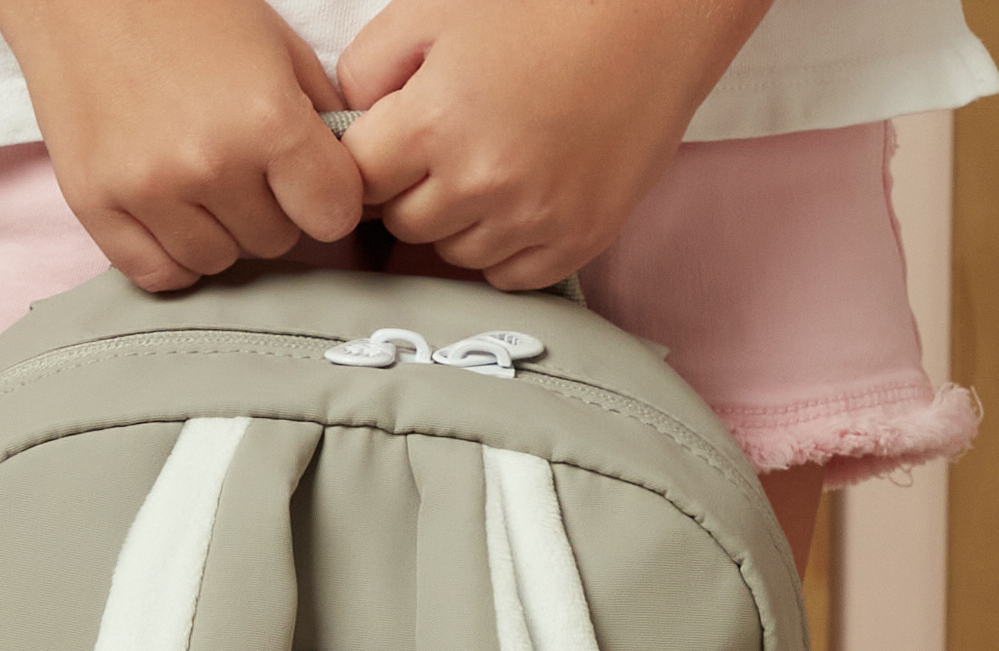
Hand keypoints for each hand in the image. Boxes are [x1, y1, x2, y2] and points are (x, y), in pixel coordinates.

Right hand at [0, 0, 363, 290]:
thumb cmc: (182, 4)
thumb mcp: (275, 44)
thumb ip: (319, 118)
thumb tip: (347, 184)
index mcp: (266, 118)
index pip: (332, 216)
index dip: (326, 197)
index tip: (308, 178)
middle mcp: (210, 164)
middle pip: (274, 243)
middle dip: (268, 208)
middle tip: (241, 162)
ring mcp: (149, 191)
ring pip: (218, 263)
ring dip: (219, 232)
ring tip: (198, 177)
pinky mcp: (96, 206)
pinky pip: (158, 274)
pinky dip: (169, 252)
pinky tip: (167, 209)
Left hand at [338, 0, 773, 288]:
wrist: (653, 23)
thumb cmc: (544, 6)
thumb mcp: (436, 10)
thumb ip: (370, 68)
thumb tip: (344, 126)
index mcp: (434, 123)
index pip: (359, 181)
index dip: (367, 162)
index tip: (386, 147)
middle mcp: (480, 184)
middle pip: (403, 225)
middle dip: (409, 191)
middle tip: (440, 150)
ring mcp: (532, 222)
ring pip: (454, 255)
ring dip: (456, 222)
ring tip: (488, 166)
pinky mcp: (575, 243)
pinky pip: (508, 275)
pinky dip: (502, 247)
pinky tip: (519, 198)